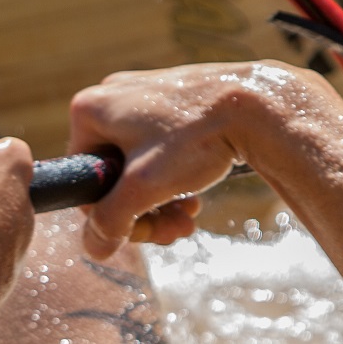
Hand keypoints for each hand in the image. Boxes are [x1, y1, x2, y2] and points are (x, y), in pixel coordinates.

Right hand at [68, 61, 329, 255]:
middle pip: (113, 176)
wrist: (258, 104)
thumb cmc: (197, 137)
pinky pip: (160, 150)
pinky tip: (196, 194)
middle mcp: (110, 97)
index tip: (143, 231)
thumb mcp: (144, 188)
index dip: (112, 216)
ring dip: (161, 200)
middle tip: (174, 231)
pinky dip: (175, 177)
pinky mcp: (171, 100)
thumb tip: (93, 247)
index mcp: (89, 110)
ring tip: (190, 217)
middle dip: (143, 210)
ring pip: (139, 167)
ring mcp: (142, 96)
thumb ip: (111, 220)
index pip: (85, 181)